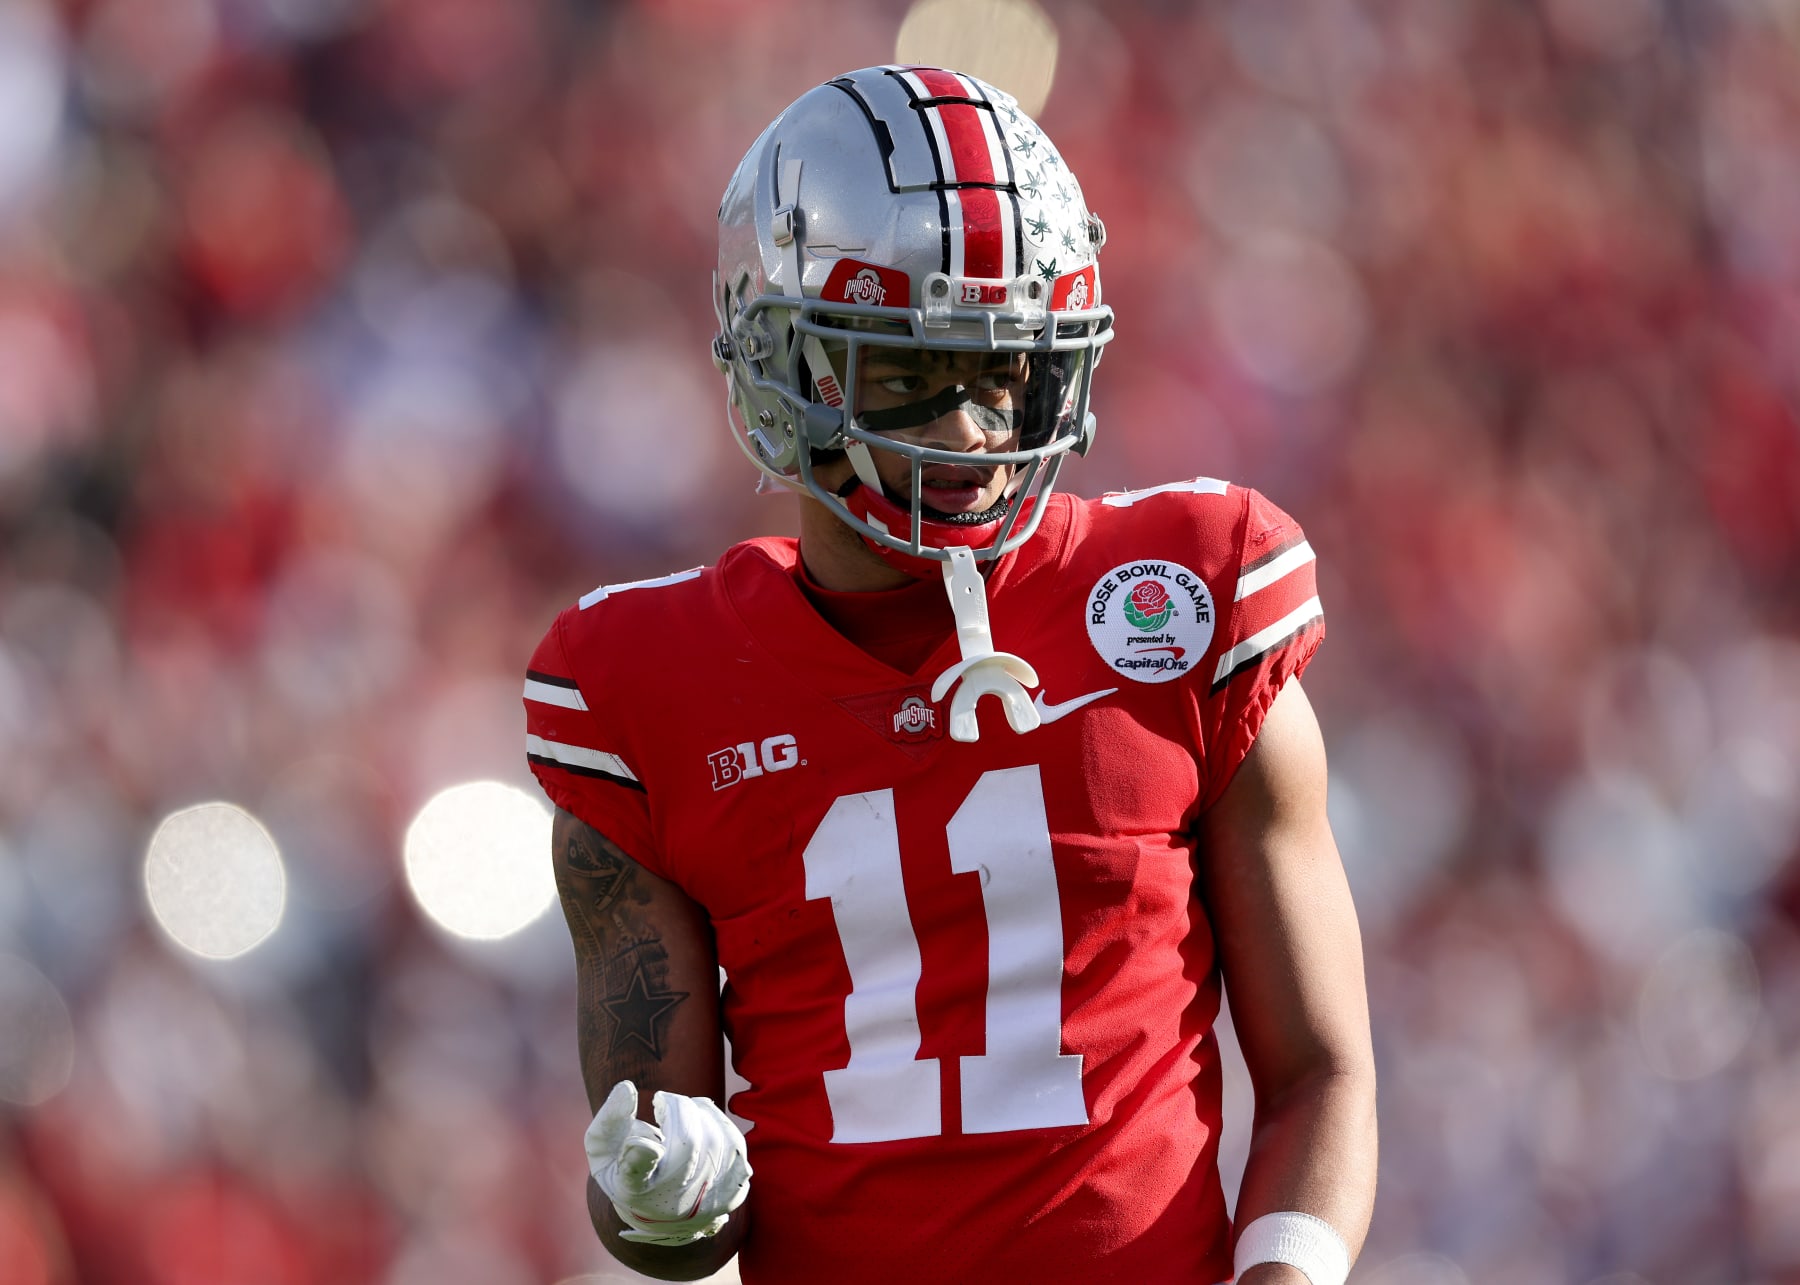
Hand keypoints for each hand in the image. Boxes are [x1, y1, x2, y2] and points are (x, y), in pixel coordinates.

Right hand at [584, 1080, 750, 1245]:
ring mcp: (706, 1203)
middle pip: (687, 1144)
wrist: (660, 1212)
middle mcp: (670, 1204)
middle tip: (663, 1102)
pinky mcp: (731, 1194)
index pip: (637, 1175)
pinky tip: (699, 1122)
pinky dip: (717, 1122)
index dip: (641, 1158)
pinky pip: (735, 1144)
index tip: (647, 1142)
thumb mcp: (603, 1150)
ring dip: (698, 1112)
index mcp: (632, 1192)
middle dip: (677, 1108)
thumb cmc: (626, 1171)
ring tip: (680, 1113)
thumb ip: (609, 1120)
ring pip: (715, 1139)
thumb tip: (626, 1088)